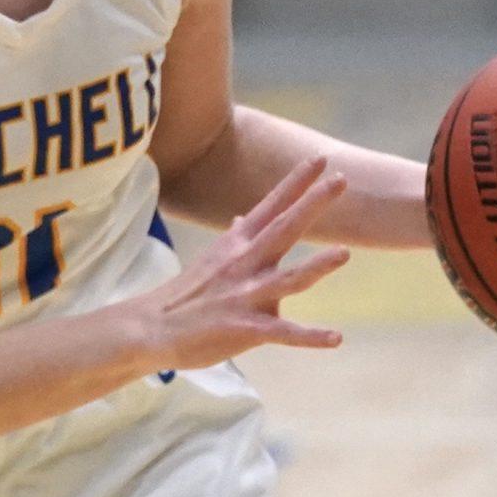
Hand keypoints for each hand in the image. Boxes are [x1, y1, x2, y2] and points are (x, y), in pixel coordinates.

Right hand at [133, 157, 349, 370]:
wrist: (152, 329)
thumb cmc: (186, 294)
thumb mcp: (212, 258)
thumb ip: (235, 238)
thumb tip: (244, 218)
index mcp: (237, 245)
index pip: (271, 206)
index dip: (296, 182)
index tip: (320, 159)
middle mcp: (244, 264)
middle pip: (283, 229)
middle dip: (312, 204)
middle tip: (341, 179)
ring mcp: (245, 296)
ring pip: (288, 279)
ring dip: (316, 266)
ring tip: (345, 252)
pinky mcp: (244, 329)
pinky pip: (284, 333)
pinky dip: (311, 336)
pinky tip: (337, 338)